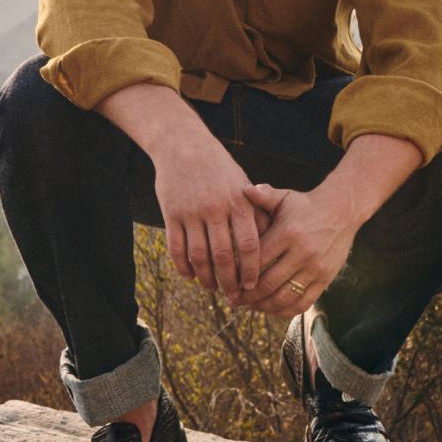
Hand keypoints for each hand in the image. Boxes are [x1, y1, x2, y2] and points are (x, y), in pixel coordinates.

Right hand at [153, 129, 262, 297]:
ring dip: (206, 278)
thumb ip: (256, 211)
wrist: (182, 145)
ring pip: (199, 256)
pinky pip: (177, 248)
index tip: (252, 285)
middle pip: (224, 256)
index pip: (249, 244)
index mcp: (238, 202)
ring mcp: (191, 212)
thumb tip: (269, 241)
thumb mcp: (242, 184)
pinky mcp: (171, 214)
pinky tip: (190, 275)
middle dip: (229, 281)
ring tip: (212, 288)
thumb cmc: (218, 167)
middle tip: (233, 296)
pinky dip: (184, 266)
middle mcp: (215, 209)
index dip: (251, 269)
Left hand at [232, 182, 362, 317]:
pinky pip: (303, 302)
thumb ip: (263, 196)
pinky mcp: (325, 279)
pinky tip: (271, 309)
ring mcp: (315, 269)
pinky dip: (285, 311)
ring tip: (249, 306)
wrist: (342, 211)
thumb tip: (244, 190)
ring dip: (263, 306)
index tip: (229, 280)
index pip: (258, 259)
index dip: (240, 273)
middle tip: (233, 300)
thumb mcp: (284, 197)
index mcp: (288, 233)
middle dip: (247, 296)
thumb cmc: (305, 205)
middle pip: (268, 283)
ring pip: (284, 297)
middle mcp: (302, 253)